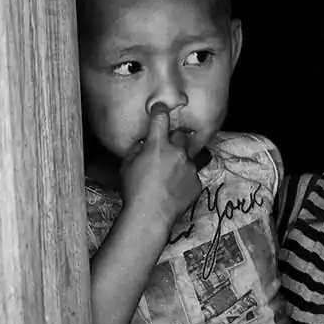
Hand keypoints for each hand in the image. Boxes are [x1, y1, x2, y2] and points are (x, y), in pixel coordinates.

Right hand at [120, 104, 201, 229]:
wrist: (149, 215)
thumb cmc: (134, 191)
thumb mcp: (126, 165)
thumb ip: (137, 150)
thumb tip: (144, 145)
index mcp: (157, 145)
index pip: (161, 117)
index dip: (160, 110)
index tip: (160, 108)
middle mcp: (177, 152)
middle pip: (180, 136)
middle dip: (173, 141)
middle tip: (164, 152)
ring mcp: (189, 167)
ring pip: (186, 157)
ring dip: (179, 163)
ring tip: (167, 178)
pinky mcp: (196, 182)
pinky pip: (191, 175)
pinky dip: (184, 179)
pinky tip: (173, 189)